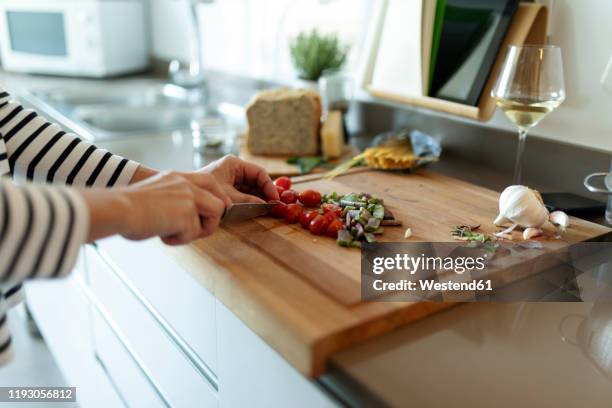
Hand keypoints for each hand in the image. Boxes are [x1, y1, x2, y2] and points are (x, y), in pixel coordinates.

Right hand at [83, 171, 227, 244]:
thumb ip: (171, 201)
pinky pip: (193, 234)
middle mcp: (185, 184)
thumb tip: (180, 221)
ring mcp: (189, 198)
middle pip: (219, 202)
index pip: (209, 180)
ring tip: (171, 233)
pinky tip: (161, 234)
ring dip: (195, 232)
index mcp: (176, 177)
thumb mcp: (153, 196)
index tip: (221, 208)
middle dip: (212, 221)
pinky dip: (177, 239)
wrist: (117, 209)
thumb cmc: (124, 207)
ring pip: (212, 218)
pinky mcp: (187, 214)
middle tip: (199, 231)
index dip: (218, 196)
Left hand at [193, 155, 278, 203]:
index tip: (275, 199)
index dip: (269, 186)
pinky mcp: (228, 188)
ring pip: (252, 188)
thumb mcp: (229, 197)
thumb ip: (249, 200)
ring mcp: (231, 179)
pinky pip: (244, 193)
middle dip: (265, 192)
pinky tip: (258, 208)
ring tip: (267, 209)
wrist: (187, 199)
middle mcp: (234, 169)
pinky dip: (251, 201)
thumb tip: (266, 205)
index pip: (259, 172)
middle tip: (274, 205)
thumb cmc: (205, 192)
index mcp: (234, 164)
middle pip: (257, 180)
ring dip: (259, 198)